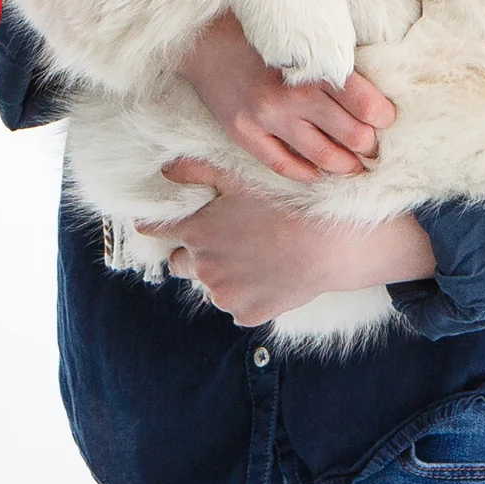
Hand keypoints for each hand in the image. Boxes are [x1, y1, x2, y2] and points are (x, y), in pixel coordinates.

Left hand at [136, 159, 435, 327]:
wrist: (330, 242)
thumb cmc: (287, 201)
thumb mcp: (240, 175)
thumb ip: (196, 170)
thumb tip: (164, 169)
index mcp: (196, 230)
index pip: (154, 228)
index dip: (155, 222)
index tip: (159, 220)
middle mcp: (203, 266)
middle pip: (179, 262)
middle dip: (192, 250)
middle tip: (223, 237)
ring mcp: (225, 294)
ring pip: (210, 284)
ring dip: (222, 273)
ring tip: (255, 254)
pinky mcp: (249, 314)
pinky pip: (237, 305)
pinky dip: (247, 293)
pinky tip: (269, 273)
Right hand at [177, 12, 395, 182]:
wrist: (202, 27)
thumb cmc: (260, 20)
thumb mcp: (306, 22)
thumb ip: (336, 50)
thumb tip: (368, 82)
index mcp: (314, 64)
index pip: (368, 106)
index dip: (383, 117)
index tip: (384, 117)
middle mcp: (293, 95)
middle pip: (353, 137)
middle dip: (369, 144)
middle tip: (372, 144)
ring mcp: (267, 117)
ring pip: (323, 158)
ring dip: (346, 165)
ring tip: (354, 166)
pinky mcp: (243, 131)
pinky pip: (283, 165)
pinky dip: (306, 173)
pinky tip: (316, 171)